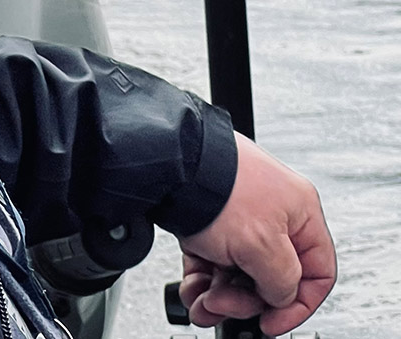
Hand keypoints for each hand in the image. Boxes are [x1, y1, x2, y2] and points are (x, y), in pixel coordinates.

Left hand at [177, 133, 335, 335]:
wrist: (168, 165)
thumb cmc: (219, 190)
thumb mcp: (264, 246)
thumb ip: (282, 282)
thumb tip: (279, 297)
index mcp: (298, 210)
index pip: (318, 271)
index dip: (299, 304)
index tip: (273, 322)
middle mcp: (270, 212)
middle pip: (270, 277)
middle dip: (245, 300)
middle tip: (224, 306)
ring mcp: (237, 216)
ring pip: (237, 273)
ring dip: (220, 296)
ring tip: (202, 305)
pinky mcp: (207, 220)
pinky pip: (211, 261)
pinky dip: (201, 281)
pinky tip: (192, 293)